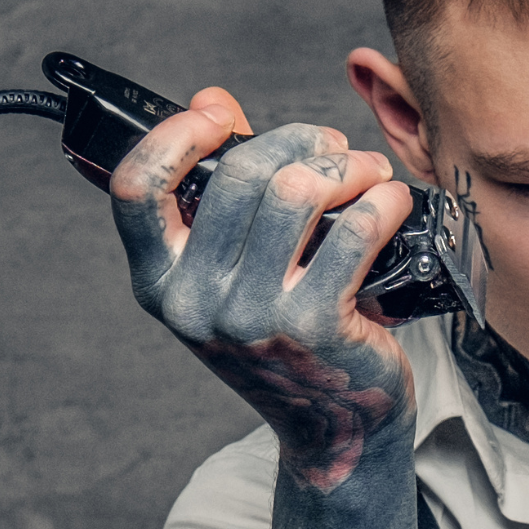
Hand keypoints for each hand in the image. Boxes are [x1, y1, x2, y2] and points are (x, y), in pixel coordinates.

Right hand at [108, 87, 419, 489]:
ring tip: (368, 170)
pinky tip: (392, 200)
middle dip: (299, 141)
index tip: (218, 114)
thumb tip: (210, 99)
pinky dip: (382, 200)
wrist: (333, 429)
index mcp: (159, 284)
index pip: (136, 189)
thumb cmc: (284, 338)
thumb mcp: (232, 272)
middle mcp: (196, 304)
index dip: (175, 136)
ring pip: (296, 193)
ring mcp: (253, 319)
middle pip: (239, 176)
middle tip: (334, 147)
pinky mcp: (315, 327)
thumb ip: (218, 189)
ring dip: (345, 165)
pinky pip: (354, 232)